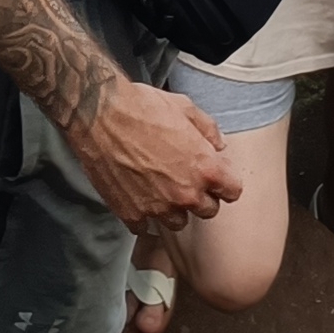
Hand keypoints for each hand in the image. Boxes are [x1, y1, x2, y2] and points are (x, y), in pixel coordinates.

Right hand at [71, 76, 242, 238]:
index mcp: (205, 168)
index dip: (224, 182)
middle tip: (185, 178)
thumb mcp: (185, 107)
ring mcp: (158, 208)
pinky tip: (137, 194)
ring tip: (159, 187)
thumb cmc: (143, 106)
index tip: (215, 177)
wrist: (100, 114)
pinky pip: (145, 226)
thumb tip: (218, 146)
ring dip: (173, 207)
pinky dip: (143, 213)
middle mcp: (185, 194)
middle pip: (208, 211)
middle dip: (201, 196)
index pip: (233, 191)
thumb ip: (209, 129)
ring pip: (177, 222)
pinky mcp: (132, 214)